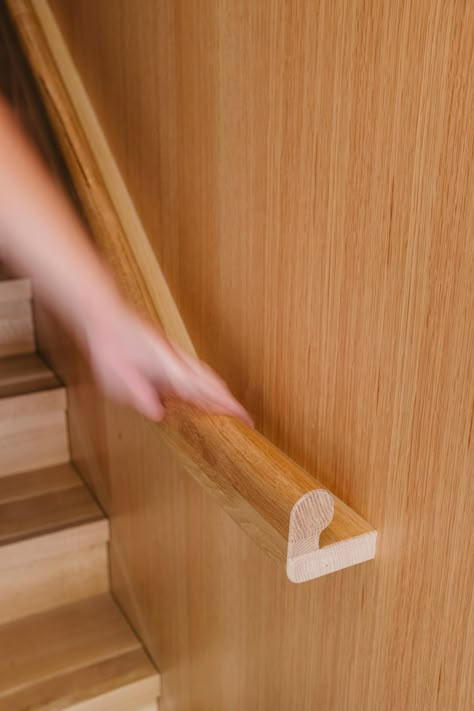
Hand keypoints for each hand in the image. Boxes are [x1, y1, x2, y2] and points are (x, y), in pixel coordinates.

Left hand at [82, 299, 252, 425]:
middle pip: (212, 383)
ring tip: (230, 410)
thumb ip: (139, 395)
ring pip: (206, 375)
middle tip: (245, 419)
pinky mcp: (171, 353)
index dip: (226, 406)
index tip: (244, 418)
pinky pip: (196, 370)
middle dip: (230, 402)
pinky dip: (207, 383)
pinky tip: (204, 392)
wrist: (107, 314)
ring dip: (220, 392)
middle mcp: (177, 360)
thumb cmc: (110, 344)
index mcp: (169, 367)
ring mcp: (176, 354)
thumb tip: (158, 413)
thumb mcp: (116, 377)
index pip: (204, 391)